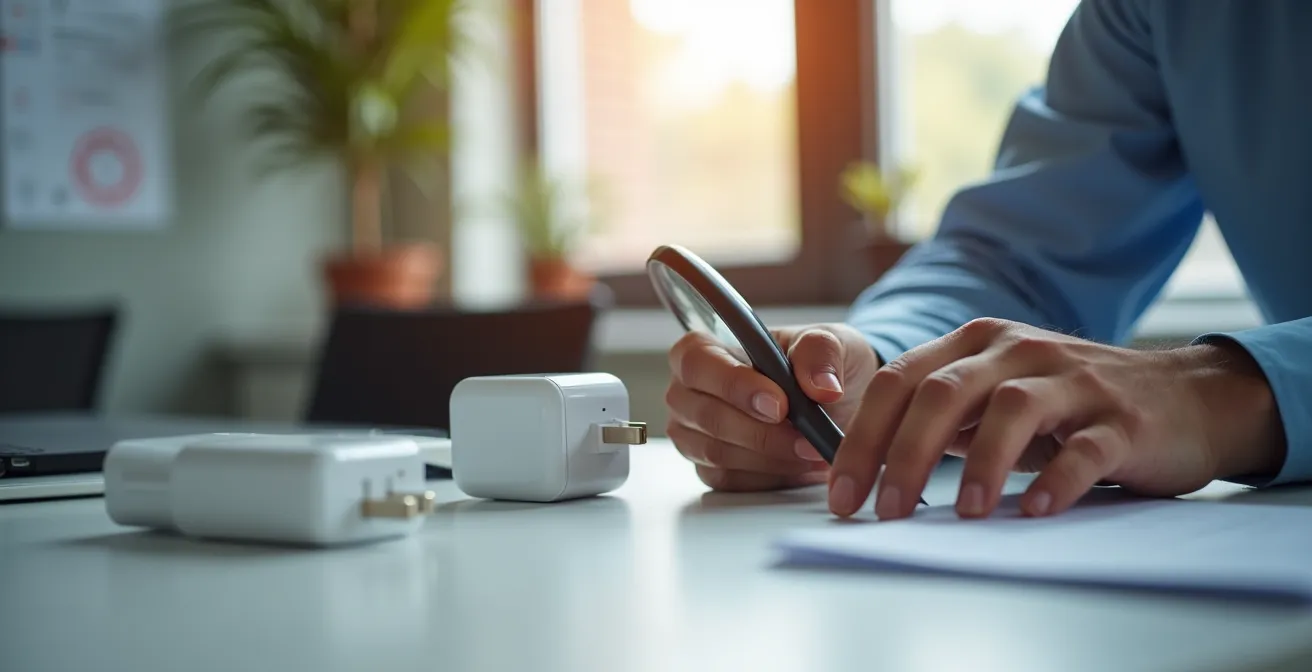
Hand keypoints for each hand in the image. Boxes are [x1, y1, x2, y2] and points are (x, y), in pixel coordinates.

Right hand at [664, 324, 879, 490]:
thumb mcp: (830, 342)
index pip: (697, 362)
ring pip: (718, 452)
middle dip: (762, 431)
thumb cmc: (815, 365)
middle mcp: (688, 392)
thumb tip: (821, 386)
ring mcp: (693, 434)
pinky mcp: (710, 469)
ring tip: (812, 450)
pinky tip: (798, 464)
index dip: (734, 384)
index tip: (780, 404)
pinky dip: (769, 475)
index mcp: (704, 349)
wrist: (835, 405)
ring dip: (771, 456)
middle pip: (707, 415)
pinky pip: (730, 479)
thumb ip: (820, 352)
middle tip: (807, 437)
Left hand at [828, 318, 1285, 519]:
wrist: (1184, 397)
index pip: (900, 381)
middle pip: (944, 392)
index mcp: (978, 345)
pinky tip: (1035, 511)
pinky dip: (1058, 480)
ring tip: (962, 514)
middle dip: (903, 454)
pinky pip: (1086, 447)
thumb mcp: (997, 398)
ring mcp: (1073, 382)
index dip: (861, 438)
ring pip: (1013, 410)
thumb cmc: (1071, 406)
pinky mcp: (1123, 420)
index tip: (840, 495)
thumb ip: (943, 419)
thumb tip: (867, 470)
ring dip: (981, 465)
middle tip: (884, 512)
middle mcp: (1019, 351)